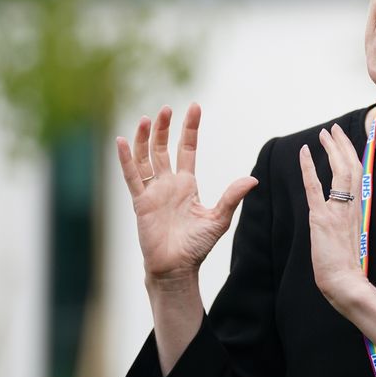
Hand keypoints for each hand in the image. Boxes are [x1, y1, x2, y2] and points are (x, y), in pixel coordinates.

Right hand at [116, 103, 257, 283]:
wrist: (177, 269)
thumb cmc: (197, 247)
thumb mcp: (218, 219)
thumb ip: (232, 197)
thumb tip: (253, 179)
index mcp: (187, 185)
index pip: (187, 149)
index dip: (190, 129)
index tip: (194, 107)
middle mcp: (168, 184)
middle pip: (163, 149)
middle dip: (165, 128)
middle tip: (167, 109)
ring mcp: (153, 192)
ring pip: (146, 158)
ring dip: (146, 138)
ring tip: (149, 118)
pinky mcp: (141, 203)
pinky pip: (132, 177)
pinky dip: (126, 159)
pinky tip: (122, 141)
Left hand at [299, 124, 366, 306]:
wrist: (346, 283)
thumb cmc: (347, 266)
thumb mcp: (351, 237)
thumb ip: (347, 222)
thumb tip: (344, 216)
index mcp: (357, 209)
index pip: (357, 174)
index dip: (351, 154)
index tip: (345, 140)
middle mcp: (350, 206)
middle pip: (351, 166)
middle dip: (342, 144)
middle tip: (333, 129)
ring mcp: (337, 211)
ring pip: (339, 171)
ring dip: (332, 149)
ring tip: (324, 134)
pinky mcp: (321, 219)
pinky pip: (315, 187)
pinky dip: (309, 167)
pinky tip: (304, 152)